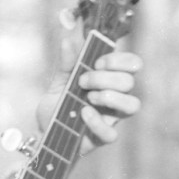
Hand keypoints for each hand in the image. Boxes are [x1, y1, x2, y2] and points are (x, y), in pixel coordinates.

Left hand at [36, 36, 141, 155]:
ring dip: (111, 97)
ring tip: (89, 98)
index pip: (132, 64)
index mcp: (110, 80)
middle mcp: (116, 98)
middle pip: (129, 82)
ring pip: (133, 105)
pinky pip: (111, 133)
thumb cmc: (58, 105)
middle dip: (105, 78)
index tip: (96, 63)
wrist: (45, 130)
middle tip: (82, 81)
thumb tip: (67, 41)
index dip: (119, 60)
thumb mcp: (59, 80)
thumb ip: (66, 63)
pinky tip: (83, 114)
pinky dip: (97, 122)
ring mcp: (112, 118)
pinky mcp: (103, 138)